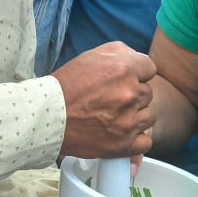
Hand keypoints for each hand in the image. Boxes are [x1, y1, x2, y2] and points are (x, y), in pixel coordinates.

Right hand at [52, 42, 154, 158]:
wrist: (47, 117)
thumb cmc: (66, 85)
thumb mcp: (92, 56)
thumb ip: (121, 53)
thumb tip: (137, 60)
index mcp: (125, 69)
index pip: (150, 69)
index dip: (138, 75)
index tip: (125, 82)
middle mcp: (131, 94)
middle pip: (148, 94)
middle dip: (134, 96)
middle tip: (113, 100)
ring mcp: (129, 120)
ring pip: (149, 117)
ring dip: (136, 117)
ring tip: (114, 117)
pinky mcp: (125, 143)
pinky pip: (146, 141)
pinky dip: (135, 139)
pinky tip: (121, 133)